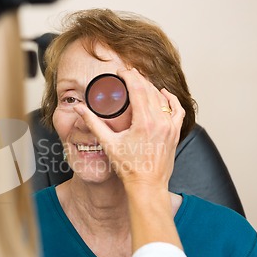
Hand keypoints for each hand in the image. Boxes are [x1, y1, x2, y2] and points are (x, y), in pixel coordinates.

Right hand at [73, 68, 184, 190]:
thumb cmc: (128, 167)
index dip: (129, 76)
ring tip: (140, 81)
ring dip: (151, 87)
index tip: (121, 71)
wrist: (147, 185)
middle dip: (139, 78)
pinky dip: (170, 99)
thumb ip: (93, 123)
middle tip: (128, 73)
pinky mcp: (175, 132)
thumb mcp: (108, 143)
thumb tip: (80, 109)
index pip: (138, 89)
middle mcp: (160, 122)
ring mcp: (170, 127)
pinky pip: (176, 109)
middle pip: (150, 90)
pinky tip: (164, 93)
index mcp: (144, 122)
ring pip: (162, 98)